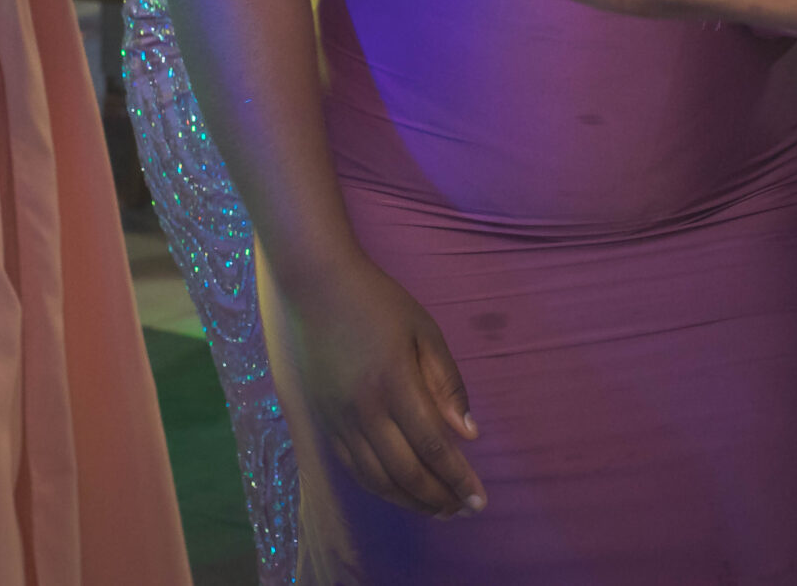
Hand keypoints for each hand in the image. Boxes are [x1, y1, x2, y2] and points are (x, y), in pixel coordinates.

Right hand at [281, 253, 484, 517]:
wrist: (316, 286)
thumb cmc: (378, 303)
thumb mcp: (424, 331)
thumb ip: (447, 383)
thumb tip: (470, 434)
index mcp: (395, 384)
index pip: (433, 447)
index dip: (458, 479)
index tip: (480, 500)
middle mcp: (364, 410)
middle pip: (406, 472)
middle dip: (439, 498)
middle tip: (464, 510)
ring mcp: (339, 419)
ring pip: (377, 479)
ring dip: (411, 502)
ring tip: (439, 510)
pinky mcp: (323, 422)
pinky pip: (354, 469)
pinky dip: (380, 488)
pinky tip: (401, 492)